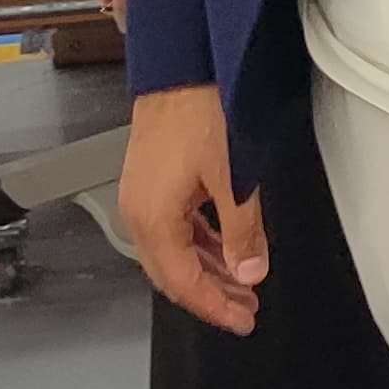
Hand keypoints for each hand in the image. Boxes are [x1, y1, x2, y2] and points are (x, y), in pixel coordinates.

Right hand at [122, 81, 266, 335]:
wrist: (183, 68)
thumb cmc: (202, 114)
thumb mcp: (233, 178)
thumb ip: (242, 231)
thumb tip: (248, 272)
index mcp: (153, 219)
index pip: (182, 283)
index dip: (213, 306)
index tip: (242, 320)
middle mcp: (139, 213)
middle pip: (173, 273)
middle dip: (211, 295)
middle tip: (246, 309)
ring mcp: (142, 197)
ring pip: (175, 251)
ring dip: (209, 270)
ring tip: (243, 284)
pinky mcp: (152, 182)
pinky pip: (176, 228)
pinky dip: (202, 244)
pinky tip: (225, 248)